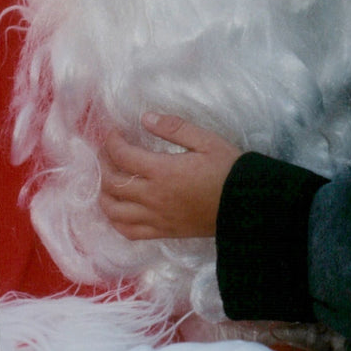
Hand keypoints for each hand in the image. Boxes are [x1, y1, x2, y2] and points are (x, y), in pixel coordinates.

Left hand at [99, 114, 240, 238]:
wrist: (246, 205)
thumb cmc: (228, 169)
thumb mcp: (206, 140)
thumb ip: (174, 128)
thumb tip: (146, 119)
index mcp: (162, 171)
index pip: (122, 155)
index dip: (112, 141)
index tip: (114, 133)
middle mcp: (153, 197)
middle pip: (112, 183)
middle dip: (103, 163)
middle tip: (107, 151)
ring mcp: (156, 218)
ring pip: (113, 210)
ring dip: (104, 193)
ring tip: (108, 179)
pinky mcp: (163, 232)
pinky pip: (129, 231)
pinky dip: (116, 220)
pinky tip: (118, 209)